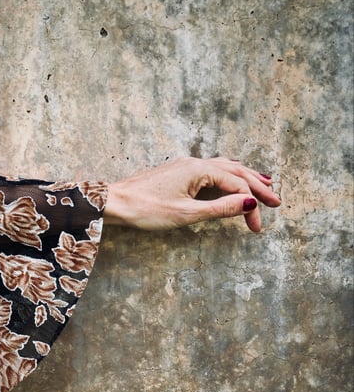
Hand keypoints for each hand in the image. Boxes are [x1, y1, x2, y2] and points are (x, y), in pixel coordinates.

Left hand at [104, 157, 280, 232]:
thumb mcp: (187, 214)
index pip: (236, 186)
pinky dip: (226, 175)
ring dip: (244, 177)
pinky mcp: (177, 173)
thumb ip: (220, 208)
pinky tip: (228, 178)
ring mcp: (185, 166)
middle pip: (235, 172)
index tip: (256, 228)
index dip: (251, 207)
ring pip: (223, 168)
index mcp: (199, 169)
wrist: (113, 203)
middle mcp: (194, 163)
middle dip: (257, 186)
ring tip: (263, 183)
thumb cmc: (145, 210)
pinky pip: (211, 170)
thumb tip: (249, 203)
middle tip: (276, 201)